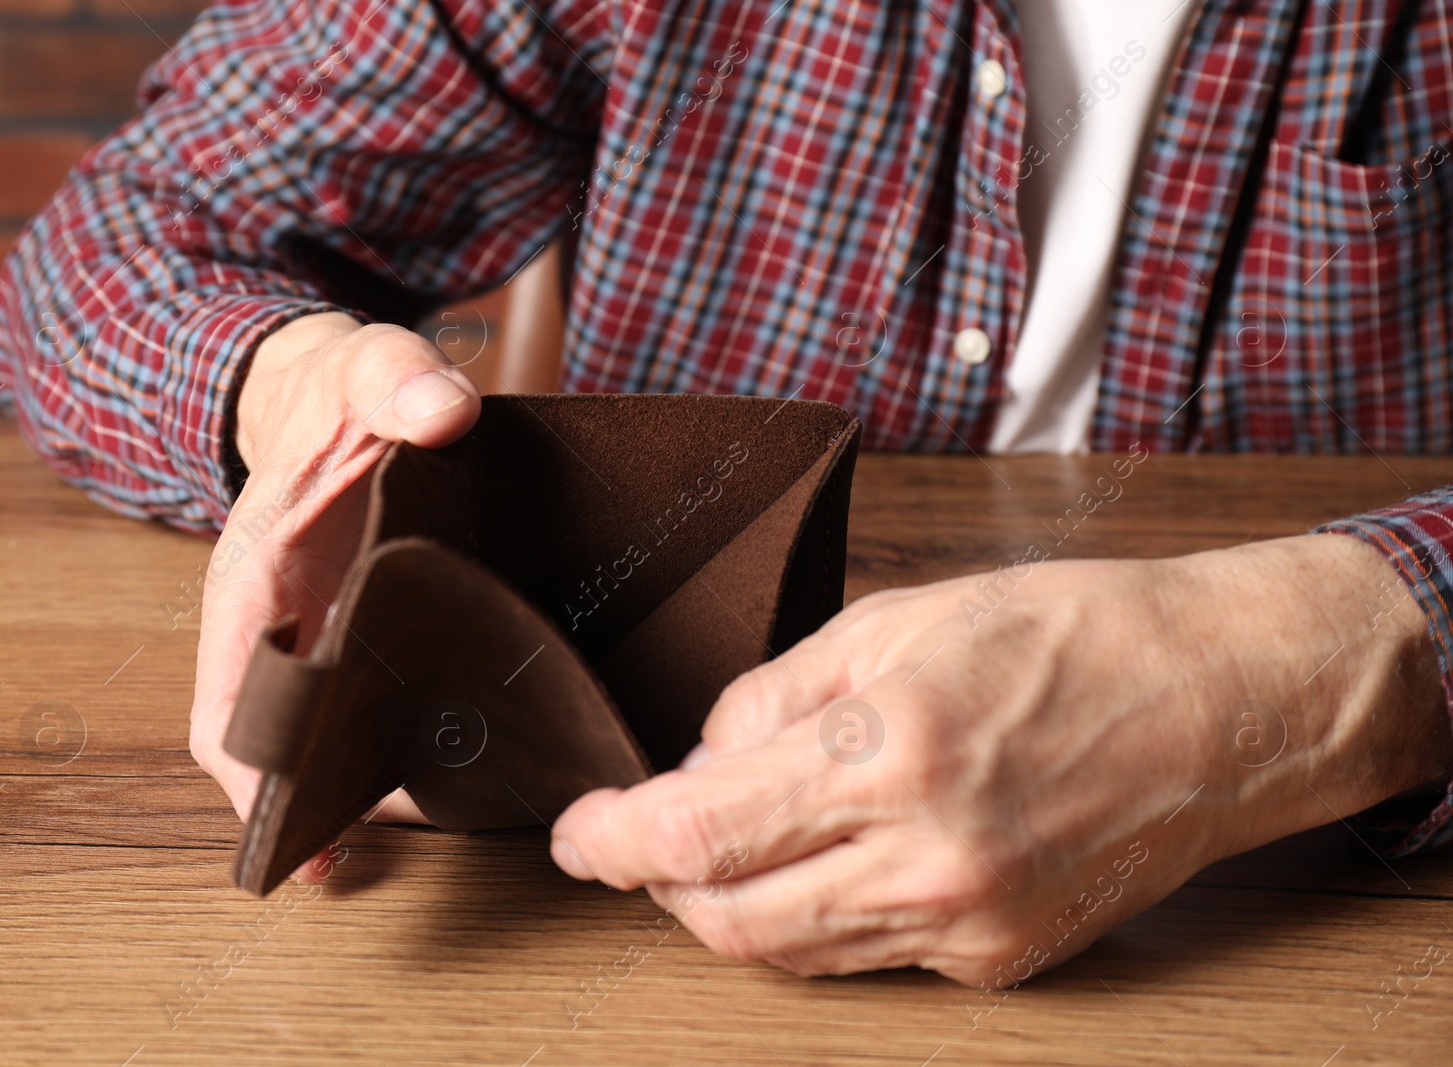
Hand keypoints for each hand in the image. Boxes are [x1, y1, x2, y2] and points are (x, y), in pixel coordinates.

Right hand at [188, 312, 478, 880]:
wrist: (340, 397)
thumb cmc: (347, 393)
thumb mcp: (372, 370)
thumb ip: (400, 381)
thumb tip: (441, 414)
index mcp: (254, 579)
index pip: (231, 697)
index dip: (255, 768)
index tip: (298, 821)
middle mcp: (275, 628)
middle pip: (278, 744)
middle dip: (319, 800)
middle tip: (388, 841)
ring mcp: (318, 642)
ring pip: (323, 741)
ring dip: (362, 791)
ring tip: (440, 821)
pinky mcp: (363, 645)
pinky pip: (364, 717)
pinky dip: (390, 761)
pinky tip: (444, 791)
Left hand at [550, 535, 1452, 983]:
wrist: (1221, 701)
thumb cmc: (1069, 634)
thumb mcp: (895, 618)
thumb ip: (775, 696)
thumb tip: (701, 762)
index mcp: (885, 751)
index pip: (693, 832)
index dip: (611, 840)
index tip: (578, 832)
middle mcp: (922, 857)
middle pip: (724, 919)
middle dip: (659, 881)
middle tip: (640, 836)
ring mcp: (964, 924)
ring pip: (788, 954)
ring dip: (728, 907)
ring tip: (723, 845)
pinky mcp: (999, 961)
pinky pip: (865, 958)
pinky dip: (814, 920)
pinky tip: (819, 864)